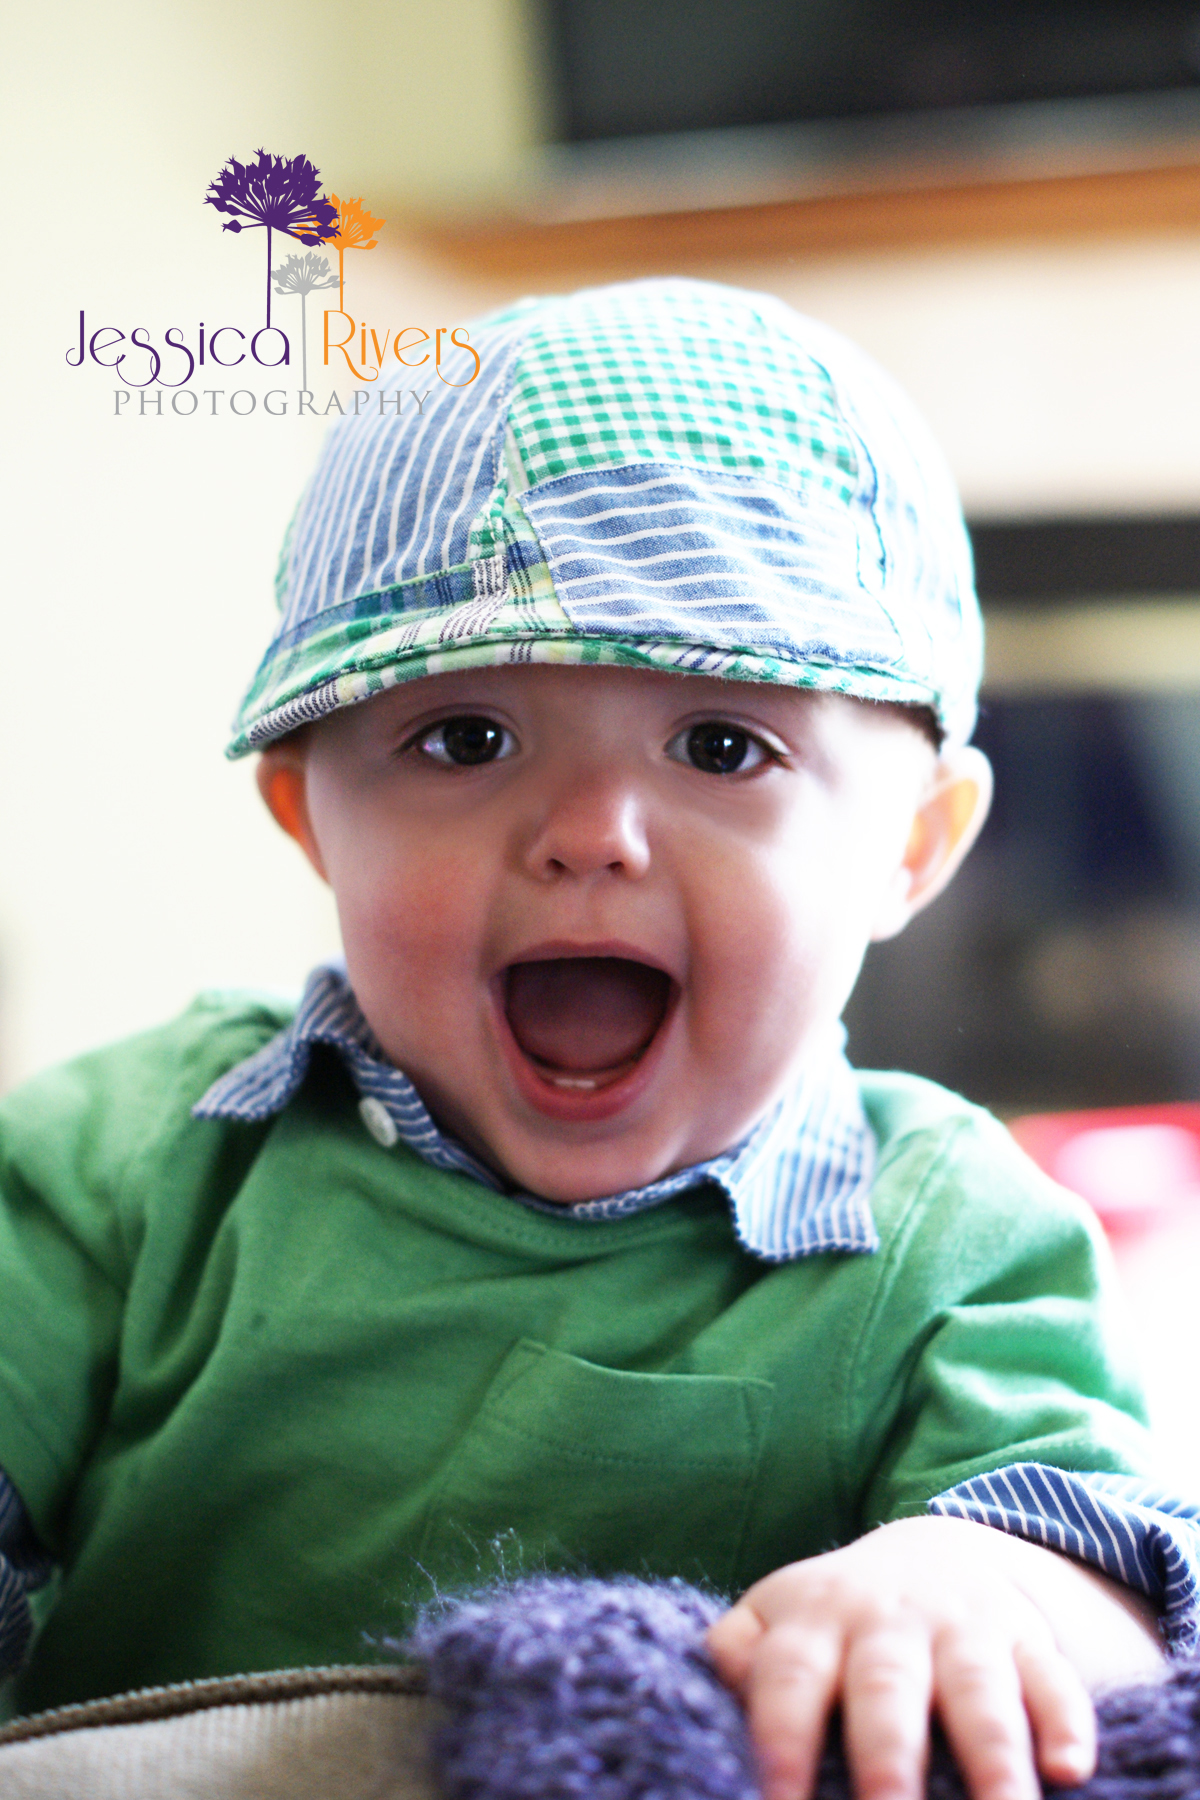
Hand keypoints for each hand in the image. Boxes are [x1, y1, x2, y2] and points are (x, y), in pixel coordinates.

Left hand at [706, 1515, 1121, 1799]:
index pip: (790, 1677)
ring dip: (991, 1757)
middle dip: (887, 1757)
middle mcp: (891, 1623)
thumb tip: (720, 1682)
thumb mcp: (779, 1616)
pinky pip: (1053, 1678)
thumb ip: (738, 1648)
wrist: (940, 1552)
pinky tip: (1070, 1770)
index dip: (781, 1739)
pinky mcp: (1030, 1641)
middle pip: (886, 1687)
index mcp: (817, 1619)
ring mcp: (965, 1630)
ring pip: (979, 1691)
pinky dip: (1066, 1722)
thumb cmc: (839, 1617)